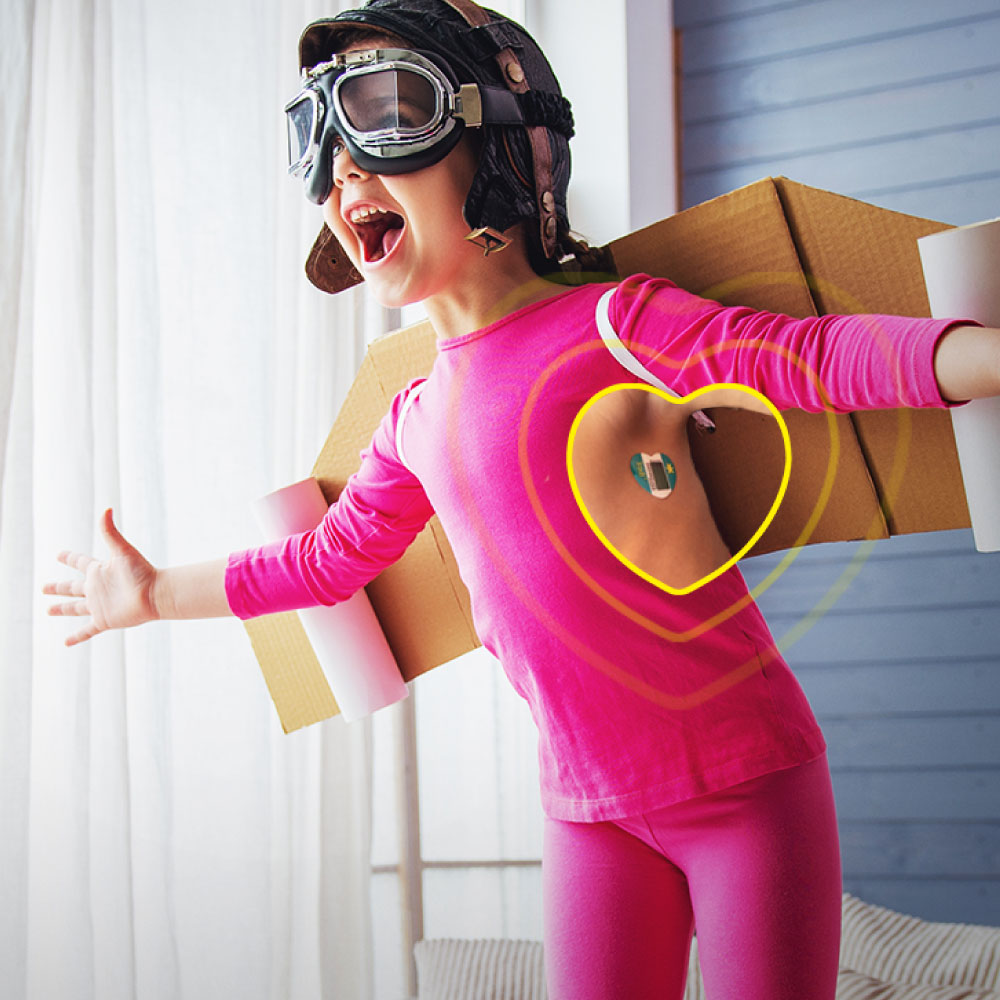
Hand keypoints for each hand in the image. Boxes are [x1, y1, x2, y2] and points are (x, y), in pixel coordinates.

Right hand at [43, 508, 159, 645]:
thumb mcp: (122, 550)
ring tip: (48, 610)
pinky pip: (87, 630)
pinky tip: (66, 643)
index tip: (59, 554)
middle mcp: (97, 588)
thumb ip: (110, 531)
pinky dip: (77, 636)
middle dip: (58, 587)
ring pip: (75, 608)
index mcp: (100, 571)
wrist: (156, 594)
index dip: (69, 558)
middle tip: (44, 587)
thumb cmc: (142, 572)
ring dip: (62, 609)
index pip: (80, 562)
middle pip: (72, 587)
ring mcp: (100, 605)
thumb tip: (106, 507)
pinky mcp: (104, 620)